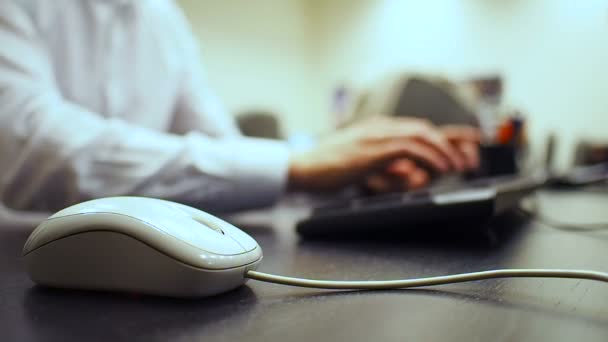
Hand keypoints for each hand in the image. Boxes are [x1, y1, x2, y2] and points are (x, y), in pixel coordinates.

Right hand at [287, 117, 479, 191]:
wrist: (302, 168)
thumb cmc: (326, 169)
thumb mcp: (362, 166)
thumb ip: (386, 167)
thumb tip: (410, 172)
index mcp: (377, 129)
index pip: (418, 128)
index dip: (445, 136)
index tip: (465, 144)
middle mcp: (380, 127)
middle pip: (425, 128)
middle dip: (451, 143)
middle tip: (468, 158)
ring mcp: (376, 135)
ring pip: (422, 134)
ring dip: (445, 150)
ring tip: (459, 165)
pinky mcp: (374, 148)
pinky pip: (411, 148)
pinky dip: (430, 156)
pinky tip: (440, 167)